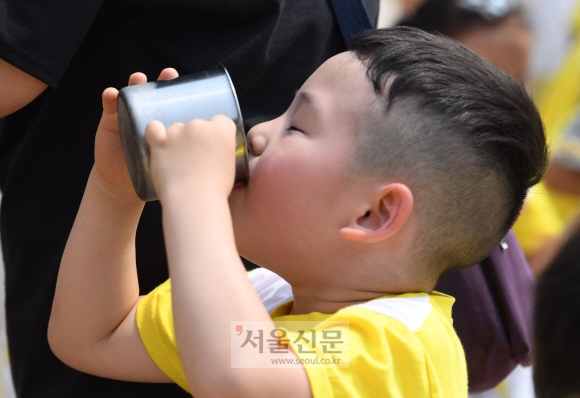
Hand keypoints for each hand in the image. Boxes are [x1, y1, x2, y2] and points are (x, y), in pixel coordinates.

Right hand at [93, 68, 178, 198]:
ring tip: (139, 78)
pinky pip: (109, 106)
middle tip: (169, 74)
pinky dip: (110, 97)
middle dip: (162, 81)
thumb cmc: (154, 171)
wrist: (123, 182)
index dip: (182, 93)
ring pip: (134, 95)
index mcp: (167, 123)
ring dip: (136, 84)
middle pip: (157, 94)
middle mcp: (150, 115)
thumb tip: (220, 152)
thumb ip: (191, 154)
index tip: (191, 85)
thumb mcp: (173, 160)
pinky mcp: (110, 121)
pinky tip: (111, 93)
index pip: (176, 103)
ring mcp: (130, 115)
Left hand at [145, 115, 236, 201]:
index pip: (221, 121)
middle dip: (196, 139)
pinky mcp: (160, 142)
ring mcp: (178, 132)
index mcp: (222, 130)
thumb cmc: (215, 190)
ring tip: (178, 160)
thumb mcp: (231, 167)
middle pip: (198, 125)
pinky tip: (158, 140)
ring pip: (177, 129)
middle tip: (196, 159)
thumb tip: (216, 152)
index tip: (213, 146)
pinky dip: (155, 132)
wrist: (194, 200)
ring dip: (177, 140)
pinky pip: (153, 128)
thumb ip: (224, 152)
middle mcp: (200, 125)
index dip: (217, 133)